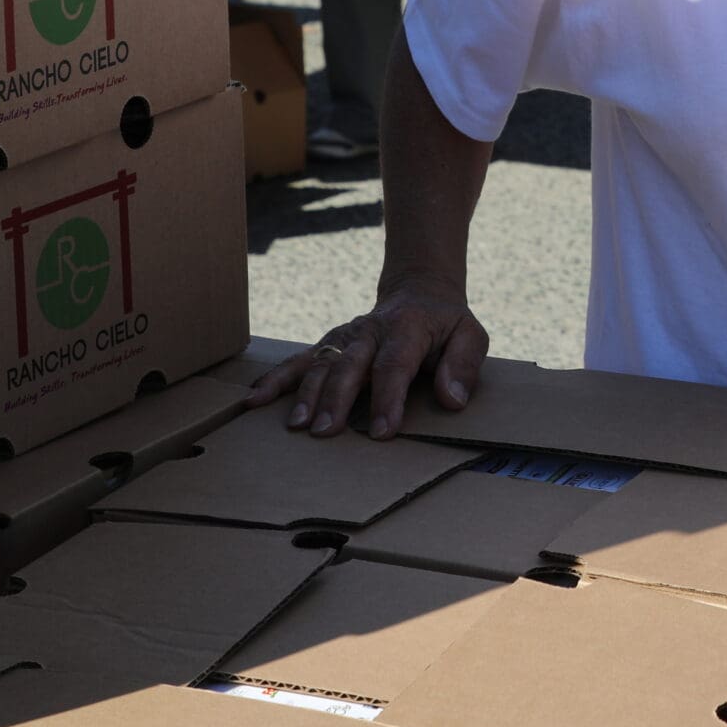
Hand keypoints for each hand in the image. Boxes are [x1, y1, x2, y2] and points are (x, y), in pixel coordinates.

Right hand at [246, 278, 487, 439]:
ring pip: (321, 363)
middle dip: (337, 398)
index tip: (381, 432)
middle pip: (350, 365)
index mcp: (407, 328)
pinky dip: (276, 379)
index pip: (394, 365)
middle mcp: (370, 331)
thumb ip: (463, 365)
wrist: (418, 293)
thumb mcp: (471, 335)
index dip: (388, 398)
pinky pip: (299, 361)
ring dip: (306, 394)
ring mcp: (345, 337)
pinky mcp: (329, 344)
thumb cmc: (446, 325)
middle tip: (326, 432)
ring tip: (296, 426)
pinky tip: (255, 399)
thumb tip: (452, 400)